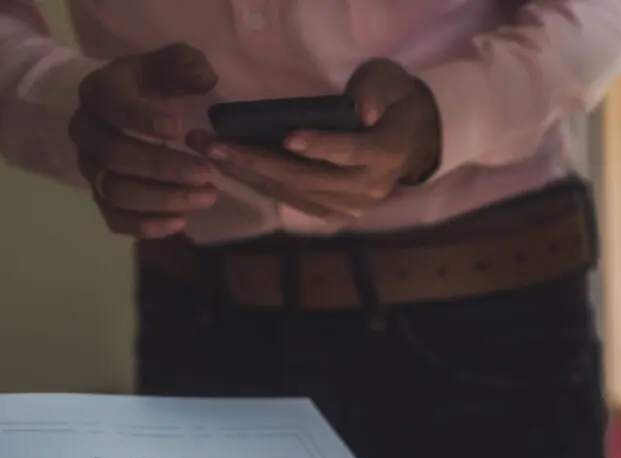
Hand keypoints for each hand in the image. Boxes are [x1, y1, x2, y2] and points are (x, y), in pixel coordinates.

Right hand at [70, 44, 219, 237]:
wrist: (125, 110)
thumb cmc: (150, 85)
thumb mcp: (167, 64)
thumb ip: (185, 65)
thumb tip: (204, 79)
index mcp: (99, 92)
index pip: (112, 107)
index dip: (143, 119)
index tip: (181, 128)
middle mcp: (86, 132)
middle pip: (115, 156)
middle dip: (163, 168)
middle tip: (205, 173)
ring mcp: (91, 168)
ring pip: (116, 192)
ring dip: (162, 200)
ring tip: (205, 198)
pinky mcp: (101, 196)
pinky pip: (115, 219)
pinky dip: (146, 226)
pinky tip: (181, 223)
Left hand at [187, 59, 440, 220]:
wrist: (411, 141)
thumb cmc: (394, 101)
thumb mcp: (391, 82)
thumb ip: (377, 92)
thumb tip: (364, 111)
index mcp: (386, 153)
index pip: (350, 152)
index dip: (320, 146)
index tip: (287, 137)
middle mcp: (368, 188)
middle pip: (307, 178)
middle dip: (256, 161)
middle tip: (213, 144)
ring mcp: (350, 206)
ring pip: (293, 193)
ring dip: (247, 174)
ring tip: (209, 152)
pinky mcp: (333, 212)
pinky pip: (291, 200)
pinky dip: (260, 183)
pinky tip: (230, 167)